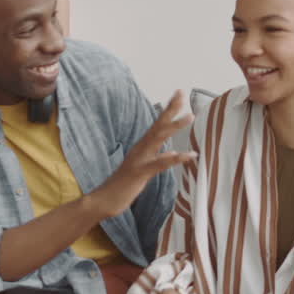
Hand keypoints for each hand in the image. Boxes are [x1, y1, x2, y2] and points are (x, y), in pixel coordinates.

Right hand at [89, 91, 195, 218]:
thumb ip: (156, 160)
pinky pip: (159, 164)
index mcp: (141, 148)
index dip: (167, 110)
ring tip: (190, 116)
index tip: (178, 95)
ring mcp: (139, 160)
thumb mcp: (142, 170)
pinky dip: (173, 158)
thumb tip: (169, 152)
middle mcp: (140, 150)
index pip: (157, 126)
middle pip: (158, 126)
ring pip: (158, 139)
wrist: (103, 200)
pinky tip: (188, 154)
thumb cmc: (122, 186)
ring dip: (174, 127)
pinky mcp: (139, 173)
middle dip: (170, 110)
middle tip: (182, 94)